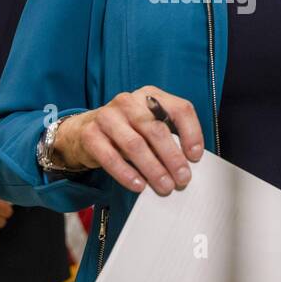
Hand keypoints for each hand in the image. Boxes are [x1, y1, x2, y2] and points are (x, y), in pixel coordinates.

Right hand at [53, 86, 204, 195]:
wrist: (84, 131)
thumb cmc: (126, 130)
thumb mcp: (149, 126)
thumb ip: (168, 137)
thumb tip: (187, 164)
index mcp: (150, 96)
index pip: (179, 109)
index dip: (191, 133)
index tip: (195, 156)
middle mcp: (129, 102)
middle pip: (156, 129)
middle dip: (172, 157)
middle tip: (182, 178)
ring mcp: (108, 116)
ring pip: (135, 144)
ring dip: (153, 168)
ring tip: (164, 185)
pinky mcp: (91, 134)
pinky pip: (111, 157)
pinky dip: (127, 174)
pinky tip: (139, 185)